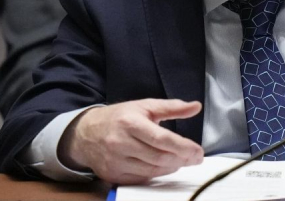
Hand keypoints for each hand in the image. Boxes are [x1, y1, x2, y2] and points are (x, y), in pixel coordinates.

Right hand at [60, 98, 203, 183]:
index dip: (183, 147)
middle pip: (158, 157)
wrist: (86, 133)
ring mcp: (115, 161)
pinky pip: (141, 179)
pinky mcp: (113, 174)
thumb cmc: (119, 117)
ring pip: (152, 170)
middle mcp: (120, 143)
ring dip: (172, 167)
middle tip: (196, 158)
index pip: (161, 139)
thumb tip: (196, 107)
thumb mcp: (145, 106)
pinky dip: (157, 174)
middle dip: (182, 159)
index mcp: (130, 122)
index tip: (198, 151)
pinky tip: (166, 166)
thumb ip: (172, 107)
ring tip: (183, 161)